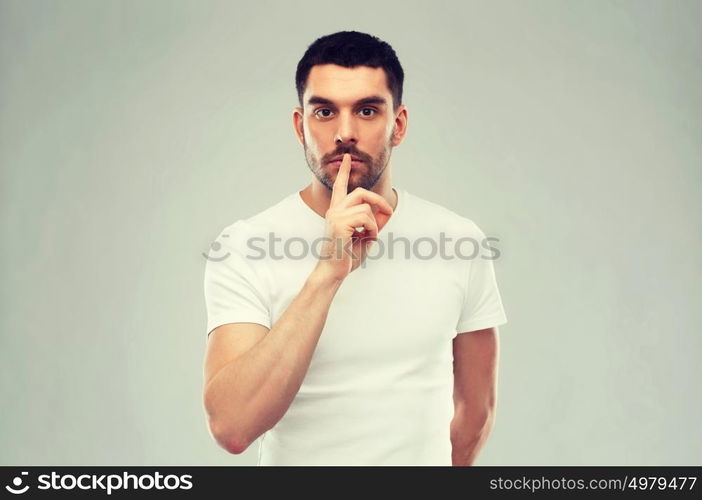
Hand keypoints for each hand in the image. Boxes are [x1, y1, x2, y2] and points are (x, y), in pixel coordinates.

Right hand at [314, 153, 393, 280]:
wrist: (333, 272)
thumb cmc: (346, 257)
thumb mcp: (365, 237)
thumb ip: (375, 223)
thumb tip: (387, 211)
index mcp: (337, 211)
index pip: (340, 187)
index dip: (344, 172)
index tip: (346, 158)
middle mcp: (334, 210)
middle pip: (362, 192)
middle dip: (379, 201)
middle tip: (389, 213)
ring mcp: (335, 215)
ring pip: (367, 208)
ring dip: (375, 224)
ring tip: (369, 237)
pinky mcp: (340, 223)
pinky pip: (366, 218)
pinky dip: (373, 229)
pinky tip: (367, 239)